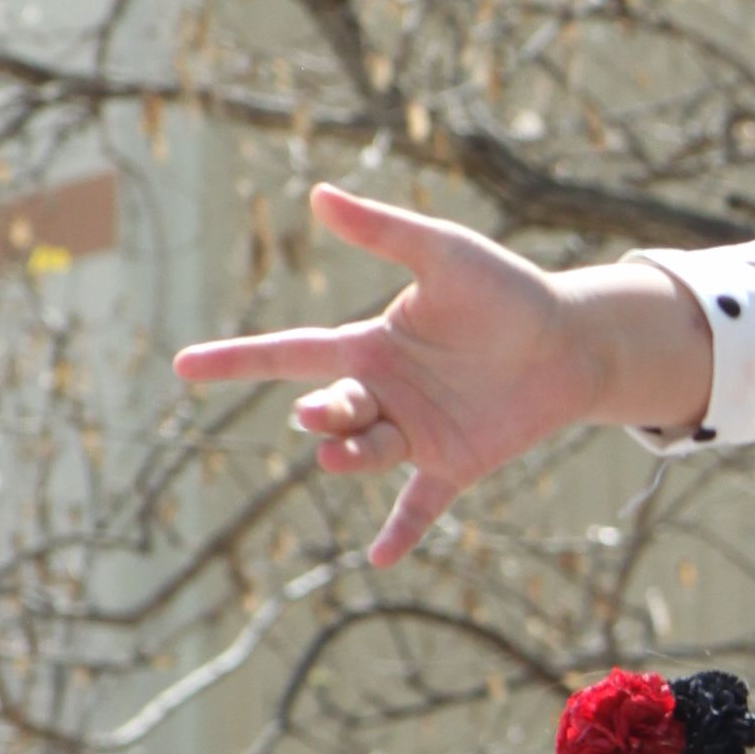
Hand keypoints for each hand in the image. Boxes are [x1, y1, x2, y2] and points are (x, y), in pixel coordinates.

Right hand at [171, 186, 709, 564]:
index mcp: (369, 346)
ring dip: (350, 454)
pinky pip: (420, 504)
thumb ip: (384, 233)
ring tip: (341, 450)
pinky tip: (381, 558)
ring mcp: (416, 432)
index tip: (183, 366)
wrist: (571, 337)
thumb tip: (319, 195)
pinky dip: (402, 530)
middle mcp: (383, 393)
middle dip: (321, 413)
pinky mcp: (456, 463)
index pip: (289, 354)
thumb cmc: (506, 292)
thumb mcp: (444, 254)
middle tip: (324, 412)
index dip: (236, 360)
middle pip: (329, 409)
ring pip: (364, 453)